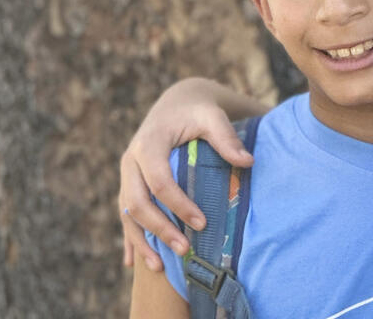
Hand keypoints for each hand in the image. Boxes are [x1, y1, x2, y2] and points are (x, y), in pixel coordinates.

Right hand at [118, 77, 263, 270]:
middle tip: (185, 250)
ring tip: (159, 269)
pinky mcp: (128, 184)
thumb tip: (248, 162)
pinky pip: (124, 215)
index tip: (202, 224)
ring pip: (126, 214)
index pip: (160, 181)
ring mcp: (126, 175)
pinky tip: (133, 263)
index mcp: (149, 144)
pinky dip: (130, 238)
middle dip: (159, 229)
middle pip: (136, 202)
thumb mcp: (213, 117)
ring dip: (141, 241)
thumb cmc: (198, 112)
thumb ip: (227, 138)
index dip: (179, 205)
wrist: (177, 104)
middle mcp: (130, 160)